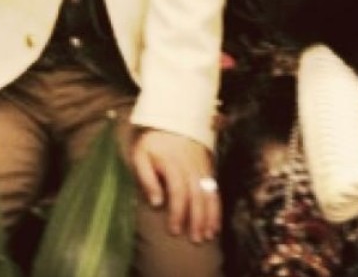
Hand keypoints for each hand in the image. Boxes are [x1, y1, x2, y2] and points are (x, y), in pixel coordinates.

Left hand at [130, 128, 220, 243]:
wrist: (173, 118)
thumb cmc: (153, 142)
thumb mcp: (140, 155)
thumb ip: (146, 179)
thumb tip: (156, 204)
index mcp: (172, 164)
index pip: (178, 192)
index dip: (177, 213)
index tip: (174, 230)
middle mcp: (191, 167)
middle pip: (197, 196)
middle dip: (197, 220)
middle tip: (195, 239)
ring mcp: (202, 168)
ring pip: (209, 195)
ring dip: (210, 217)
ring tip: (208, 235)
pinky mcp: (209, 168)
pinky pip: (216, 190)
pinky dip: (217, 208)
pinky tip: (215, 224)